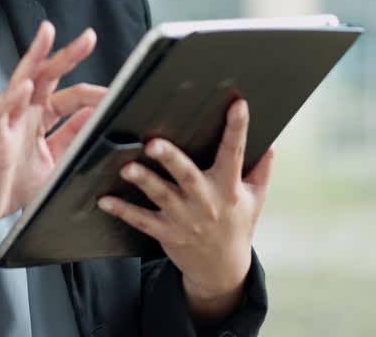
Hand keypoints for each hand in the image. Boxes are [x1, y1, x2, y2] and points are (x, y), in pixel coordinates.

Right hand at [0, 20, 107, 236]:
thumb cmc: (15, 185)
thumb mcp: (56, 160)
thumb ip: (74, 137)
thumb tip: (97, 116)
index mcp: (40, 119)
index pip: (70, 97)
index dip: (94, 95)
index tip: (116, 95)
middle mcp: (25, 114)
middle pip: (46, 76)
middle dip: (67, 55)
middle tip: (89, 36)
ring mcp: (9, 122)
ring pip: (21, 80)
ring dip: (35, 57)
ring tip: (47, 34)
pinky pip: (0, 111)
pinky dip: (12, 97)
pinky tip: (24, 86)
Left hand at [97, 97, 275, 320]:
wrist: (222, 270)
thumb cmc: (237, 224)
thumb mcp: (255, 198)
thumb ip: (262, 169)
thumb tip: (271, 141)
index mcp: (229, 188)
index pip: (235, 153)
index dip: (237, 128)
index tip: (237, 104)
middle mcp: (206, 202)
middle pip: (187, 175)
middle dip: (170, 158)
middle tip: (153, 142)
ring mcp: (184, 219)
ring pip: (161, 196)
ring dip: (143, 181)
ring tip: (126, 167)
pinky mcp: (167, 233)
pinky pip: (141, 220)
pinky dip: (122, 210)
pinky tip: (104, 200)